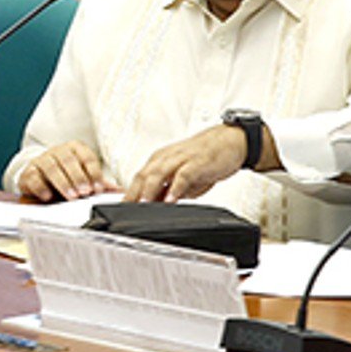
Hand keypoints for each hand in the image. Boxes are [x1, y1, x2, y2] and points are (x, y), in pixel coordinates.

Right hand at [18, 140, 120, 201]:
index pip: (86, 157)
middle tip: (85, 192)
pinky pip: (33, 177)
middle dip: (78, 177)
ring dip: (62, 182)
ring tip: (71, 196)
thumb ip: (99, 184)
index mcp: (75, 149)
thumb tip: (121, 192)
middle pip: (68, 160)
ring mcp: (42, 160)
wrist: (40, 177)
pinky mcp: (28, 172)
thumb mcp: (84, 178)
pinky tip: (48, 196)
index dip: (93, 173)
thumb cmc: (66, 177)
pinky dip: (41, 187)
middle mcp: (58, 151)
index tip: (98, 188)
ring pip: (51, 167)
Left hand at [124, 124, 246, 202]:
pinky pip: (183, 175)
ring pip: (159, 173)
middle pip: (143, 176)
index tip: (122, 210)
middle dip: (133, 194)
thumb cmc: (203, 158)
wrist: (229, 141)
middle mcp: (165, 158)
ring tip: (144, 205)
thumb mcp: (182, 178)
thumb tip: (153, 204)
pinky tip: (171, 200)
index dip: (128, 195)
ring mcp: (180, 159)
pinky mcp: (196, 162)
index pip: (138, 179)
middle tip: (127, 210)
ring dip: (150, 190)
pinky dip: (176, 188)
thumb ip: (167, 190)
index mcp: (159, 161)